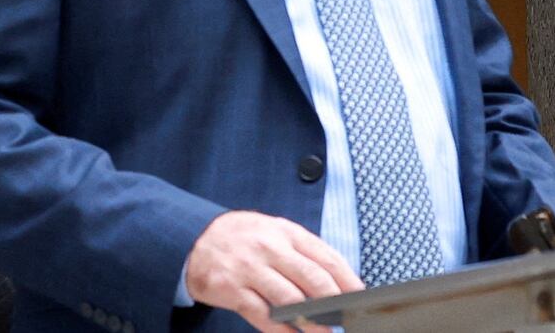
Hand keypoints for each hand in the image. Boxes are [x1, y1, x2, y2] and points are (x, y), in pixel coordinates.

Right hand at [185, 211, 362, 332]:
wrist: (193, 238)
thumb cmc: (242, 239)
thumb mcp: (273, 233)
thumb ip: (302, 252)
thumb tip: (340, 282)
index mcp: (284, 231)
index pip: (326, 257)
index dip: (348, 281)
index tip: (361, 299)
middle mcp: (268, 247)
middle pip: (313, 279)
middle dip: (335, 304)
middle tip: (346, 320)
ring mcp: (248, 268)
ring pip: (291, 301)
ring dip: (312, 322)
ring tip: (324, 332)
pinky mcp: (230, 289)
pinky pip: (263, 316)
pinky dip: (282, 331)